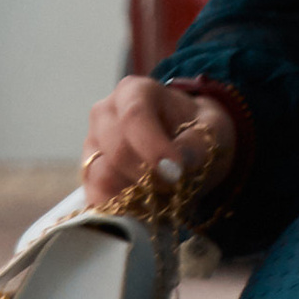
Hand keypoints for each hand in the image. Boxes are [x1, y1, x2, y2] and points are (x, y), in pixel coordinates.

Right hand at [80, 76, 235, 213]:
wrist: (187, 146)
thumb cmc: (198, 130)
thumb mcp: (211, 129)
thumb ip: (197, 144)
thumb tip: (176, 166)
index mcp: (135, 91)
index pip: (135, 116)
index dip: (153, 148)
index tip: (175, 173)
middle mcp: (105, 114)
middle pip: (117, 151)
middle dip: (149, 176)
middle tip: (175, 185)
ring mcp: (92, 146)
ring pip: (101, 178)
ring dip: (135, 194)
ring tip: (162, 193)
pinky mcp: (88, 176)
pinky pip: (95, 199)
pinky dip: (121, 208)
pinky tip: (144, 206)